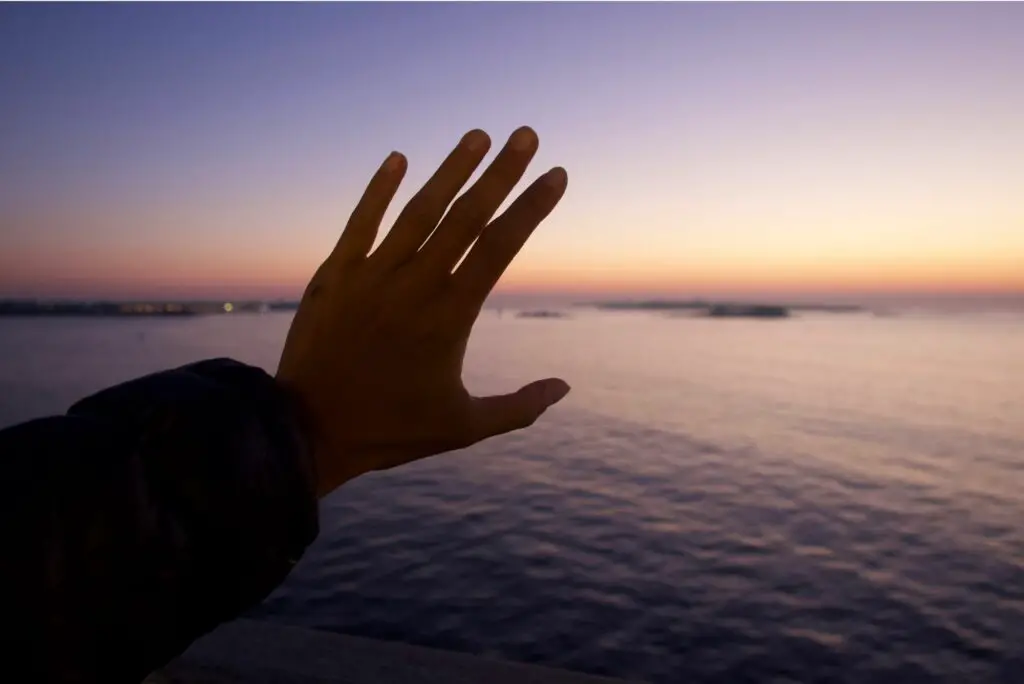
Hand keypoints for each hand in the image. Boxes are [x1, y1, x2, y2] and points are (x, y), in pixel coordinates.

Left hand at [276, 127, 569, 496]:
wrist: (310, 430)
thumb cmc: (391, 430)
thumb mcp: (464, 427)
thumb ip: (519, 408)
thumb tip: (564, 387)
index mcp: (450, 315)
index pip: (500, 246)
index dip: (532, 207)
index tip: (556, 175)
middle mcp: (415, 285)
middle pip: (467, 216)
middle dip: (502, 172)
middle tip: (526, 135)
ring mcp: (372, 275)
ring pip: (418, 210)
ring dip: (450, 170)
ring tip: (477, 136)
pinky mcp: (334, 275)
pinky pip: (360, 222)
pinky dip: (378, 189)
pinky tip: (398, 158)